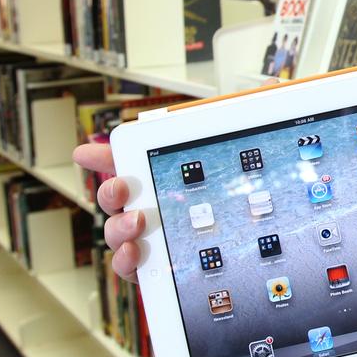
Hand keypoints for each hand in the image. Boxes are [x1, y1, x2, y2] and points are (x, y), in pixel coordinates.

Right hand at [72, 80, 279, 282]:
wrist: (259, 251)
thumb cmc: (244, 195)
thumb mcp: (247, 153)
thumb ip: (254, 119)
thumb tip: (269, 86)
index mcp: (167, 175)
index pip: (130, 161)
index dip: (104, 155)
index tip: (86, 152)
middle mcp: (154, 206)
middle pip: (116, 197)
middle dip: (110, 189)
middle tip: (121, 186)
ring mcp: (153, 239)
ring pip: (118, 232)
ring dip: (118, 227)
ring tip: (137, 222)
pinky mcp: (160, 270)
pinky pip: (132, 268)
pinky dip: (127, 262)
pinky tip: (137, 255)